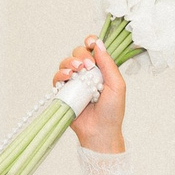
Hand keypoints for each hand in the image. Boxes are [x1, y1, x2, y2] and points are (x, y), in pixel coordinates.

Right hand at [53, 35, 124, 152]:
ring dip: (69, 62)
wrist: (100, 132)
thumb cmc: (112, 112)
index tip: (90, 42)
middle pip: (78, 53)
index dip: (90, 42)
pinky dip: (60, 74)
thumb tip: (99, 44)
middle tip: (87, 65)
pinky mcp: (64, 92)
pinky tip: (68, 77)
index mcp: (101, 71)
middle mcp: (87, 74)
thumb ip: (109, 64)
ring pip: (66, 63)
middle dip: (81, 55)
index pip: (93, 50)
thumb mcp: (117, 86)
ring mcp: (75, 83)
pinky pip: (57, 78)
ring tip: (77, 70)